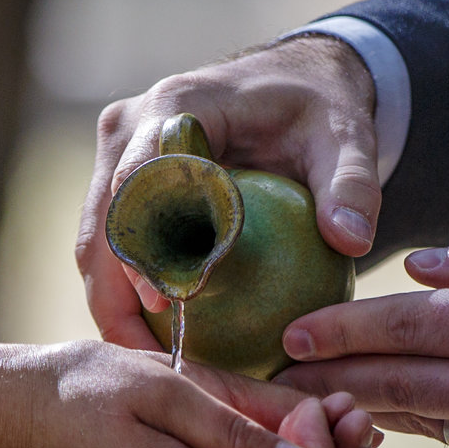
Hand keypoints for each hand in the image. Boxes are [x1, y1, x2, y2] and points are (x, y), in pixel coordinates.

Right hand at [79, 36, 380, 345]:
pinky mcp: (124, 182)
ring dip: (113, 302)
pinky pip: (115, 245)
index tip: (162, 302)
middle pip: (102, 222)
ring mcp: (119, 155)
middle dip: (114, 294)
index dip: (141, 245)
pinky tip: (159, 344)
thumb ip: (352, 185)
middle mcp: (130, 129)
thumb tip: (351, 242)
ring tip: (146, 364)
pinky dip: (128, 293)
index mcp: (175, 107)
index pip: (139, 182)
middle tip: (144, 360)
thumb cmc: (320, 107)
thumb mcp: (346, 138)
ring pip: (96, 240)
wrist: (297, 83)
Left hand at [273, 224, 448, 447]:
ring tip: (310, 394)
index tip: (291, 332)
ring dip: (362, 407)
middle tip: (272, 375)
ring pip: (422, 420)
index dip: (343, 331)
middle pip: (398, 384)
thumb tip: (419, 270)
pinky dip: (422, 421)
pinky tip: (386, 409)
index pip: (411, 328)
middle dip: (327, 379)